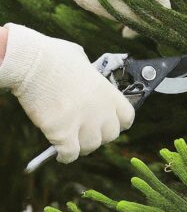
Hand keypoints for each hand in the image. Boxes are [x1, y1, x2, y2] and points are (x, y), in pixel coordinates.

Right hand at [0, 24, 134, 162]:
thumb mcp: (83, 62)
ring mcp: (83, 122)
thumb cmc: (55, 57)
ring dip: (81, 145)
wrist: (33, 62)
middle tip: (86, 131)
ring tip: (72, 140)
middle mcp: (101, 109)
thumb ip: (90, 76)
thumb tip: (87, 78)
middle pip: (110, 135)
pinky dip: (65, 155)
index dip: (119, 122)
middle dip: (99, 135)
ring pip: (90, 146)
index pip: (127, 116)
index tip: (109, 123)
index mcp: (108, 92)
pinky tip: (58, 151)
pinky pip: (70, 154)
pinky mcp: (62, 132)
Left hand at [28, 0, 170, 36]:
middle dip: (146, 20)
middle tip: (128, 34)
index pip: (164, 0)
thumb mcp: (118, 10)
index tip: (155, 36)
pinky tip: (121, 18)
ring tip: (122, 29)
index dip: (163, 20)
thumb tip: (162, 30)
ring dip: (138, 15)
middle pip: (156, 0)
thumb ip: (142, 20)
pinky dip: (132, 6)